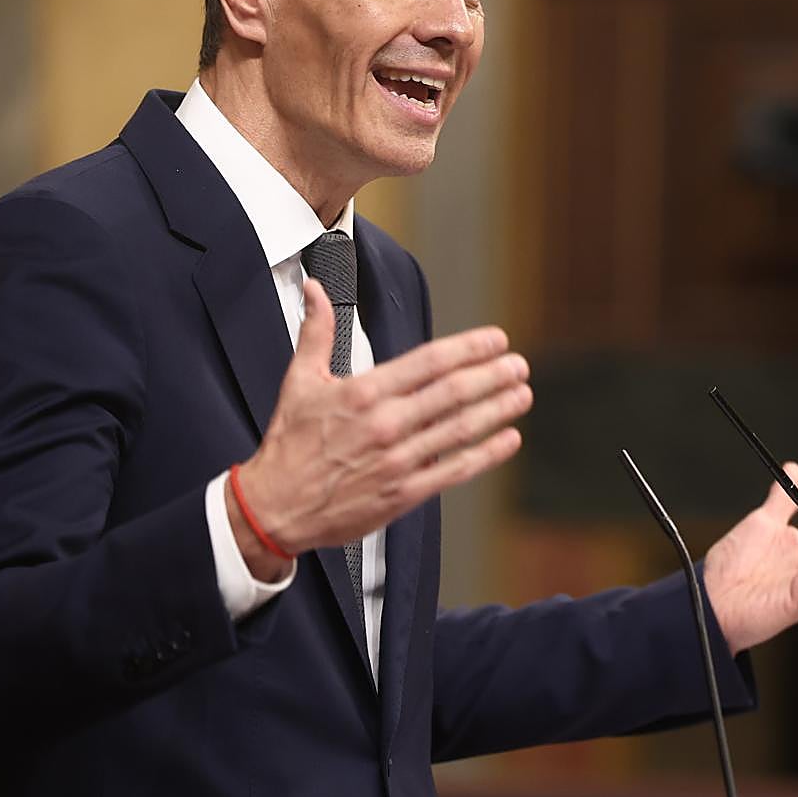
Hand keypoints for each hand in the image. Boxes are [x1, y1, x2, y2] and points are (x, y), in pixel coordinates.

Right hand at [230, 279, 532, 578]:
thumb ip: (315, 332)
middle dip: (493, 375)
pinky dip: (486, 454)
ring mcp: (398, 461)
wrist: (276, 507)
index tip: (495, 339)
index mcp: (364, 393)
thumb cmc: (289, 445)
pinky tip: (507, 439)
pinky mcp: (403, 494)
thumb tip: (314, 289)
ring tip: (521, 393)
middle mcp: (386, 425)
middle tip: (518, 364)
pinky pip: (455, 470)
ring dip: (497, 409)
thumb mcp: (298, 381)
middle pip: (454, 393)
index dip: (470, 348)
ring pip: (460, 429)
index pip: (429, 362)